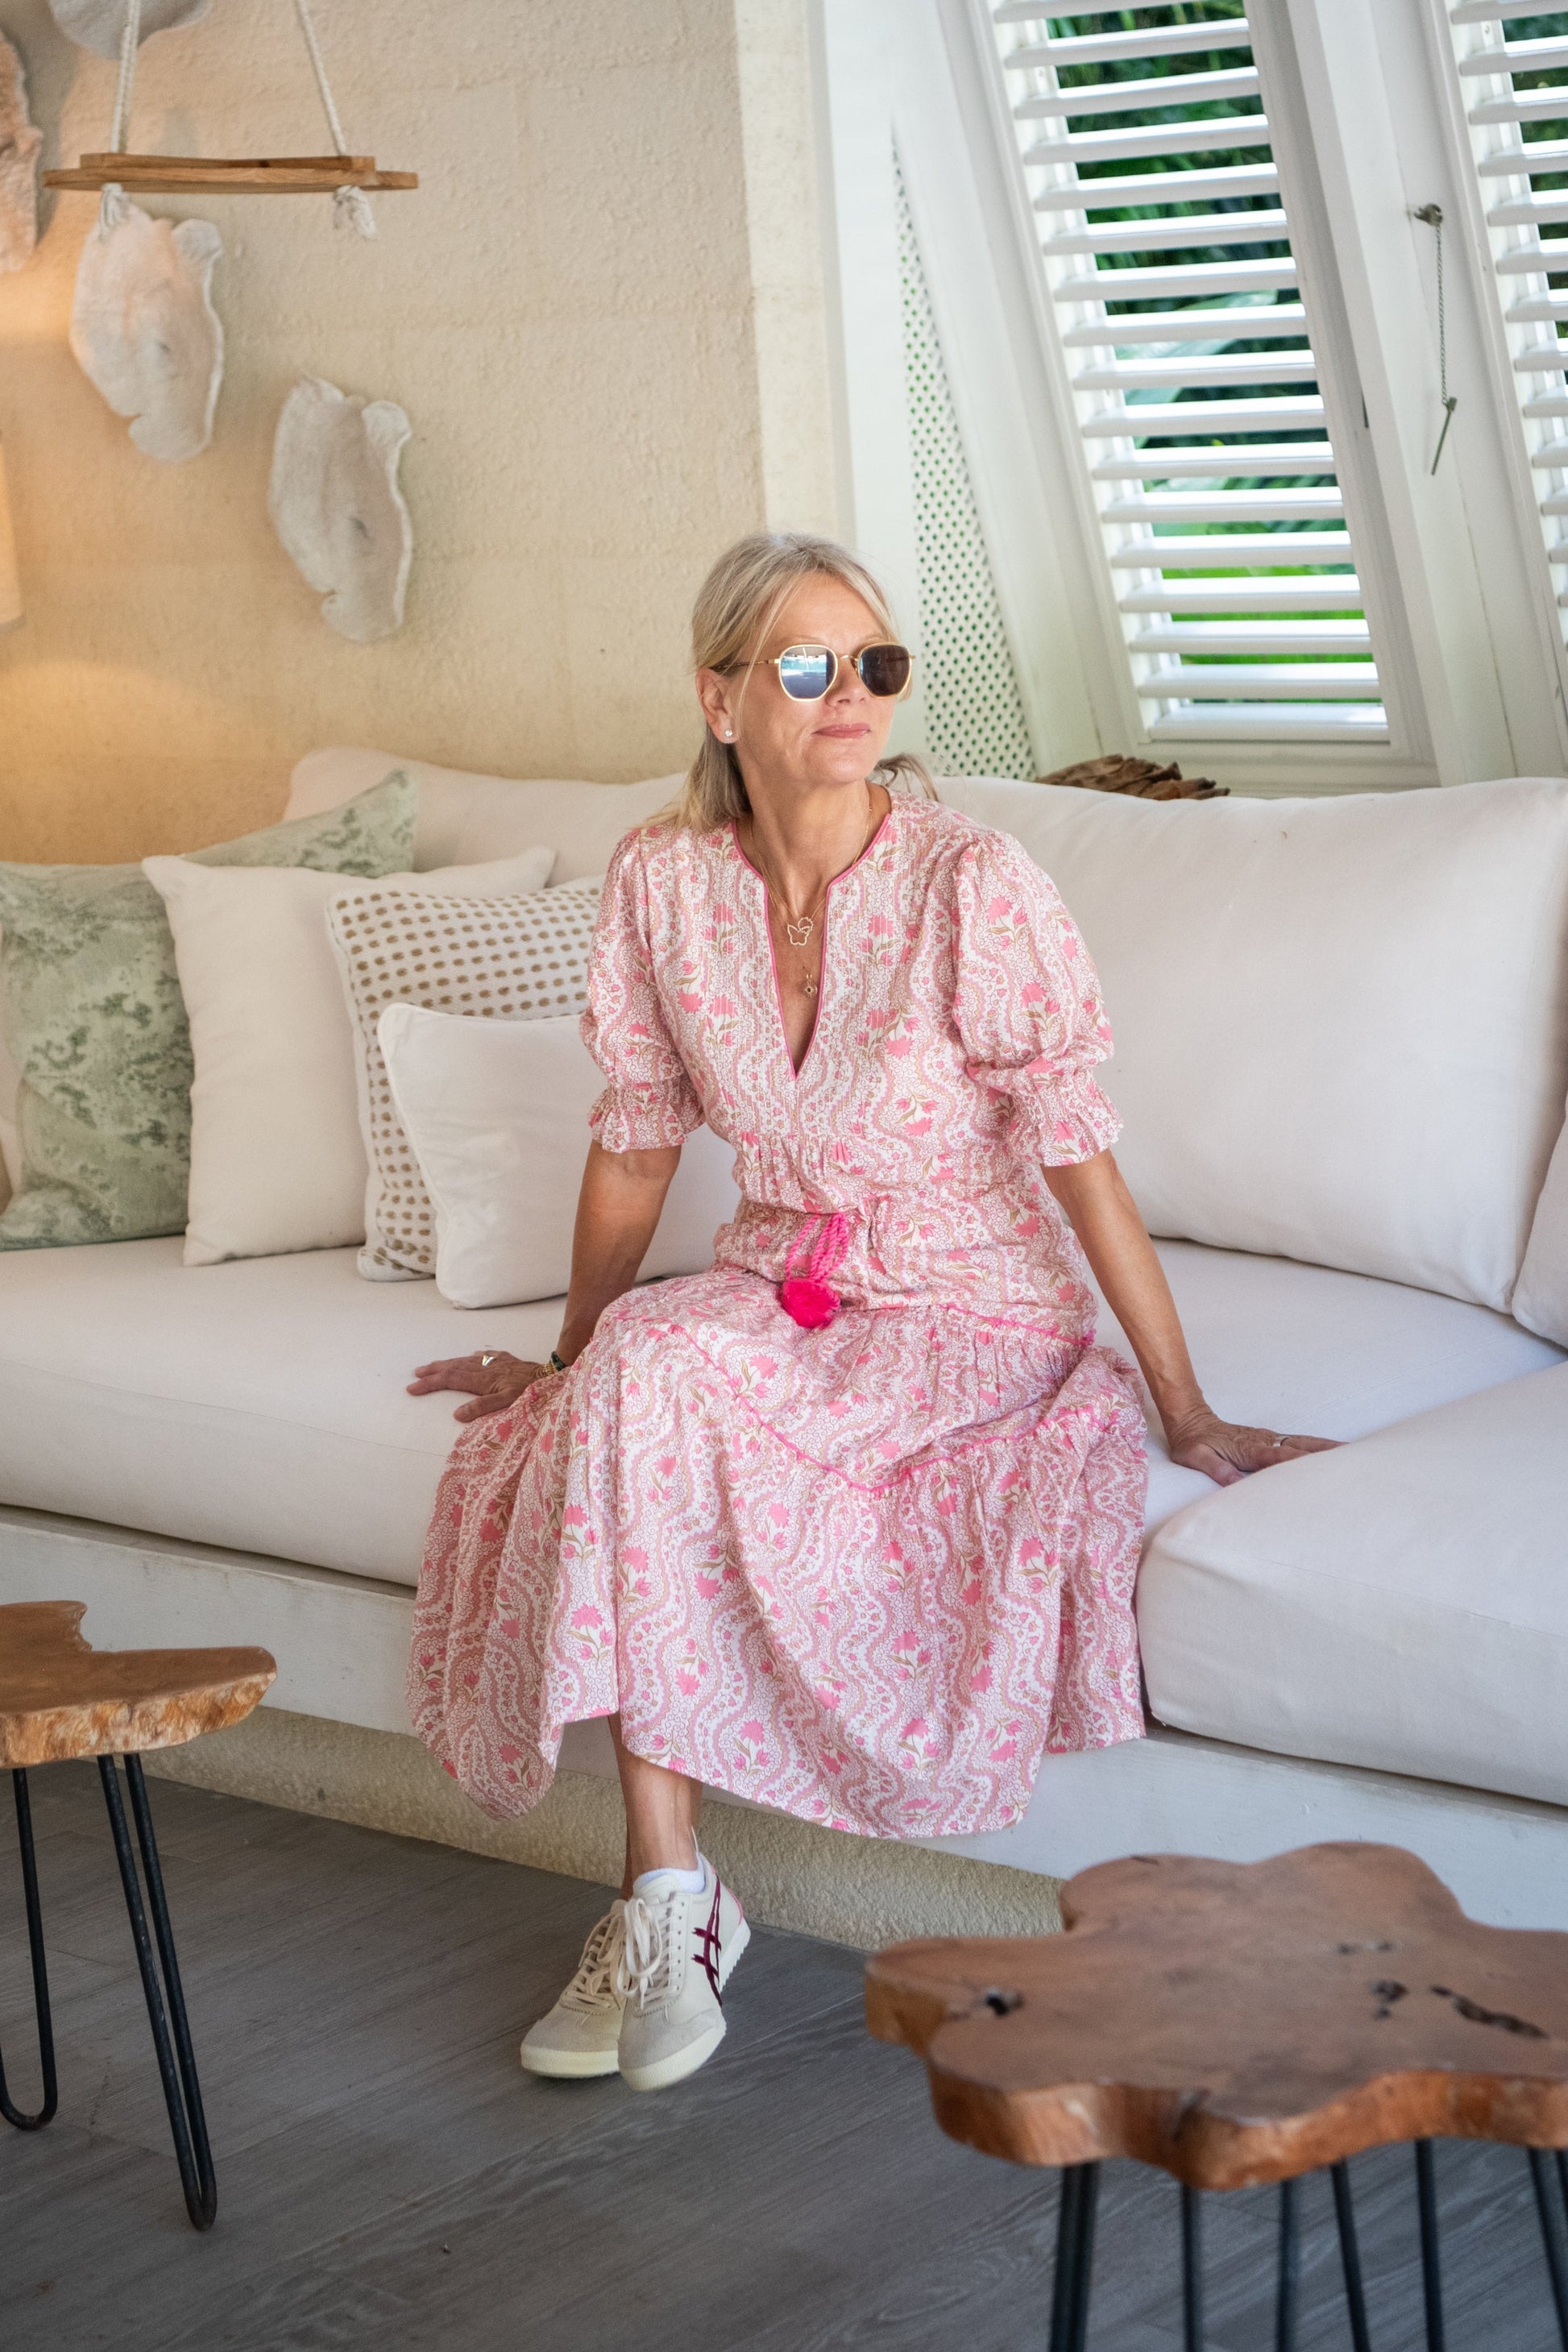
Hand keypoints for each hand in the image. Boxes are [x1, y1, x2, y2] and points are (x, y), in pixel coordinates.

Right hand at [407, 1351, 548, 1422]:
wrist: (552, 1376)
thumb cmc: (531, 1393)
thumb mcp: (507, 1403)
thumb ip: (482, 1407)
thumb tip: (457, 1414)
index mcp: (482, 1379)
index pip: (449, 1380)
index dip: (430, 1384)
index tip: (412, 1388)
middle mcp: (486, 1368)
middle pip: (454, 1367)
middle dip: (434, 1371)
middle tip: (416, 1374)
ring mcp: (497, 1362)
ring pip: (466, 1360)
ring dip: (449, 1363)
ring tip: (435, 1366)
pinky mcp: (508, 1360)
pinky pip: (488, 1356)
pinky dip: (477, 1356)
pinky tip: (474, 1355)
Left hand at [1164, 1404, 1338, 1488]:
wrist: (1191, 1420)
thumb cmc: (1192, 1442)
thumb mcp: (1196, 1457)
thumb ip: (1215, 1469)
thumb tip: (1235, 1483)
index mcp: (1249, 1449)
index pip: (1280, 1458)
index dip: (1302, 1465)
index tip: (1325, 1470)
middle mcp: (1264, 1441)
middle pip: (1301, 1447)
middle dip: (1327, 1453)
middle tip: (1355, 1458)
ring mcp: (1269, 1438)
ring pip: (1303, 1443)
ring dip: (1328, 1448)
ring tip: (1354, 1453)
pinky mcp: (1269, 1439)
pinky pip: (1298, 1443)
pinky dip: (1317, 1446)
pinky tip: (1332, 1452)